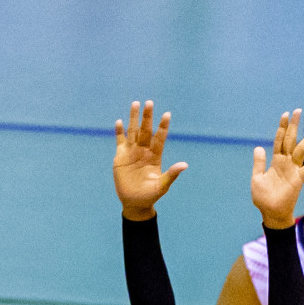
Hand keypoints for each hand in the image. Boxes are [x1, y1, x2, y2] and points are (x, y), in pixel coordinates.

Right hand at [113, 101, 186, 220]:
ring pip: (133, 131)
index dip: (163, 127)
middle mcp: (144, 151)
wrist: (134, 202)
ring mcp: (132, 152)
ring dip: (133, 118)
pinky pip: (120, 141)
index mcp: (155, 156)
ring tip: (135, 104)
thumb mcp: (162, 186)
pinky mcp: (120, 157)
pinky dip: (119, 132)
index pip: (159, 138)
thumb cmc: (150, 195)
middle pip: (146, 130)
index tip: (167, 114)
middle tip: (150, 102)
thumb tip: (185, 165)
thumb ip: (172, 174)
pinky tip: (119, 122)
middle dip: (147, 117)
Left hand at [251, 110, 303, 230]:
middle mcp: (286, 162)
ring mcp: (294, 169)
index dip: (281, 128)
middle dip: (293, 126)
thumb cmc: (263, 197)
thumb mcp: (257, 179)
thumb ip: (259, 163)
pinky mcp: (299, 179)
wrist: (271, 212)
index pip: (279, 141)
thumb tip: (258, 147)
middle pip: (290, 140)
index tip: (285, 114)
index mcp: (275, 161)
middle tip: (298, 111)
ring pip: (301, 150)